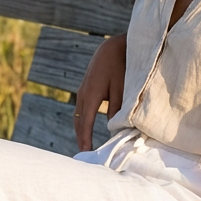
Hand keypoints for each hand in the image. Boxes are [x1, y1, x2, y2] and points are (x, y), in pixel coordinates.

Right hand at [75, 34, 126, 150]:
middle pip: (78, 122)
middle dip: (80, 139)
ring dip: (81, 131)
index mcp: (90, 95)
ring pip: (79, 116)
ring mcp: (82, 91)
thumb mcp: (122, 88)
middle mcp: (82, 94)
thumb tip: (112, 129)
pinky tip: (89, 129)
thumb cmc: (121, 65)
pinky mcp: (86, 89)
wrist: (113, 45)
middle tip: (84, 155)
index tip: (86, 153)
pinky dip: (84, 121)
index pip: (85, 123)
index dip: (85, 140)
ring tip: (86, 146)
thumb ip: (117, 109)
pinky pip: (82, 109)